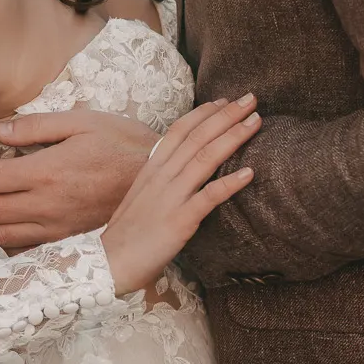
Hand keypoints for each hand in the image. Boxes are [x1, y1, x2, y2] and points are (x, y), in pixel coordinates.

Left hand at [0, 109, 159, 249]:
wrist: (160, 177)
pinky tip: (4, 226)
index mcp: (46, 172)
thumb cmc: (122, 143)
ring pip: (1, 235)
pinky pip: (25, 250)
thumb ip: (37, 126)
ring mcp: (57, 228)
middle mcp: (47, 205)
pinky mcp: (68, 240)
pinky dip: (5, 241)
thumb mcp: (82, 121)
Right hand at [101, 95, 260, 295]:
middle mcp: (161, 176)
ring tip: (255, 122)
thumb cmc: (128, 233)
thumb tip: (181, 164)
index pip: (180, 130)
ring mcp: (170, 197)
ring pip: (205, 158)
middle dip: (226, 115)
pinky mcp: (179, 220)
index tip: (225, 100)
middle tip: (251, 99)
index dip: (204, 113)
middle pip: (197, 136)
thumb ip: (160, 177)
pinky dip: (230, 183)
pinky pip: (208, 197)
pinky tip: (249, 173)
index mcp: (152, 168)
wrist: (108, 264)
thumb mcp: (141, 195)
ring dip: (233, 137)